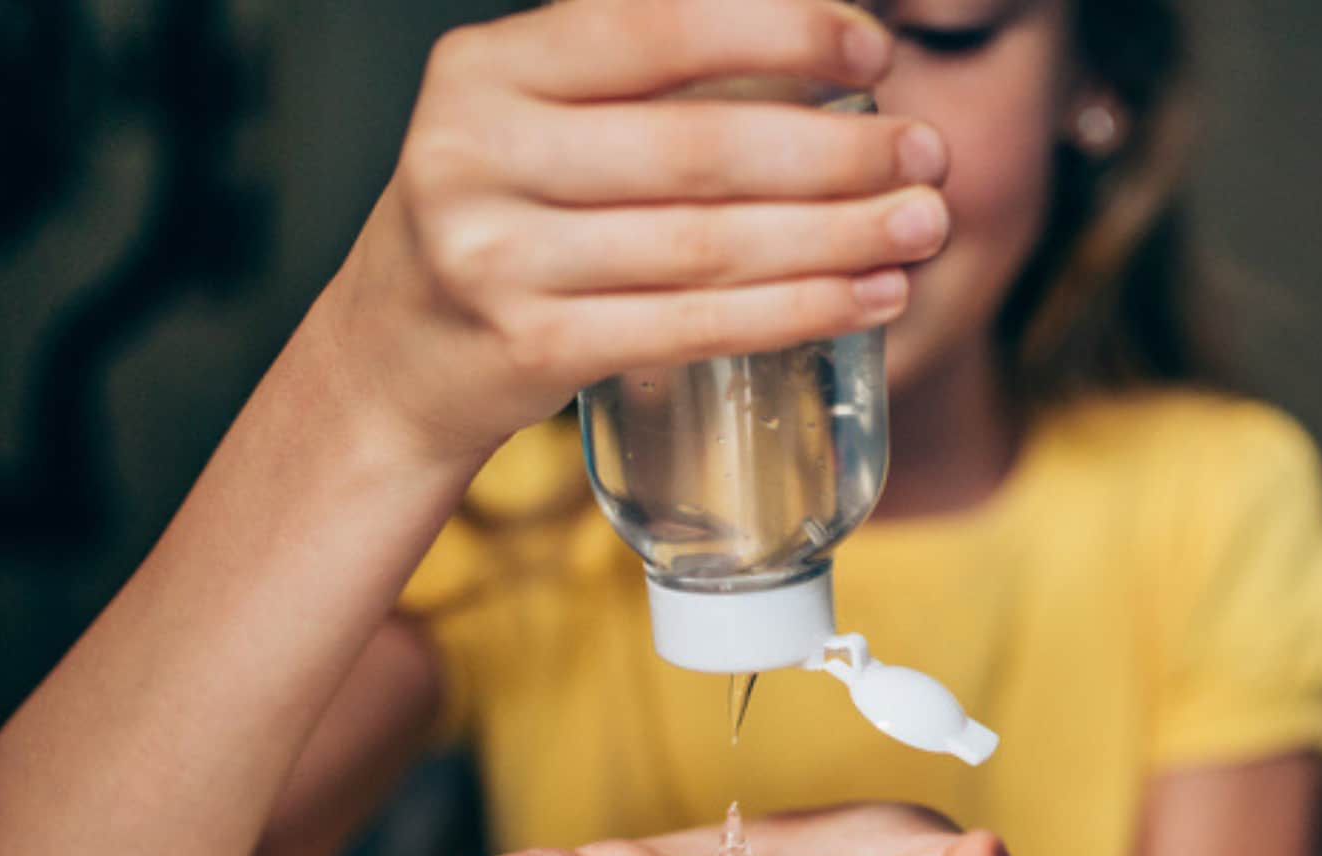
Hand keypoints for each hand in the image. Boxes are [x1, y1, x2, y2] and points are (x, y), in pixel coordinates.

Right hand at [313, 0, 950, 464]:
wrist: (394, 356)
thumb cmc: (501, 215)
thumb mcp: (527, 113)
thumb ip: (635, 71)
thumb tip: (817, 41)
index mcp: (486, 69)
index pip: (655, 28)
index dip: (780, 35)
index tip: (872, 55)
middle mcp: (476, 154)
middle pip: (700, 150)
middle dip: (836, 154)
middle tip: (927, 156)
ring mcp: (496, 260)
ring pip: (709, 246)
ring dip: (838, 238)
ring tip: (921, 228)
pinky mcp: (531, 349)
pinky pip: (694, 325)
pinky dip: (797, 311)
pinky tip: (869, 296)